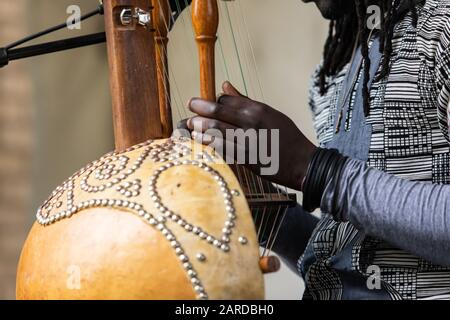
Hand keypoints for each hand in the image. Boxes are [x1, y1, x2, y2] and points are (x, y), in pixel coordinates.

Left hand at [179, 81, 315, 189]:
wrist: (303, 163)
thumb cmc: (288, 137)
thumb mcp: (271, 114)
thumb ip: (245, 101)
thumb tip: (224, 84)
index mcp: (258, 109)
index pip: (227, 99)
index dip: (212, 100)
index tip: (202, 103)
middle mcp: (252, 122)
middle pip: (218, 112)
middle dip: (199, 109)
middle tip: (189, 107)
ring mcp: (248, 140)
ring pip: (216, 130)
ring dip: (199, 127)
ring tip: (188, 125)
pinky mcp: (246, 158)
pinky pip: (221, 148)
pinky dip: (207, 144)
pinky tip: (198, 143)